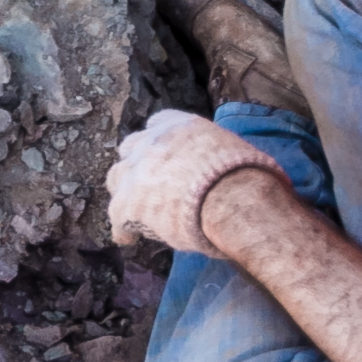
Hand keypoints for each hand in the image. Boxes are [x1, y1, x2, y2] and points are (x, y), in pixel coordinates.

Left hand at [106, 108, 288, 255]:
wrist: (232, 198)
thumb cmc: (244, 174)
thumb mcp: (229, 148)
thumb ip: (214, 152)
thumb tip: (222, 165)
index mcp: (177, 125)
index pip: (157, 123)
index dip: (160, 143)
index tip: (165, 155)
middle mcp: (150, 142)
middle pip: (131, 148)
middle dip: (138, 163)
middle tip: (148, 182)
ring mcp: (135, 171)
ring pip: (116, 177)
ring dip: (125, 190)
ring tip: (136, 207)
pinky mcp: (128, 203)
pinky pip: (118, 216)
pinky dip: (123, 228)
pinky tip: (128, 238)